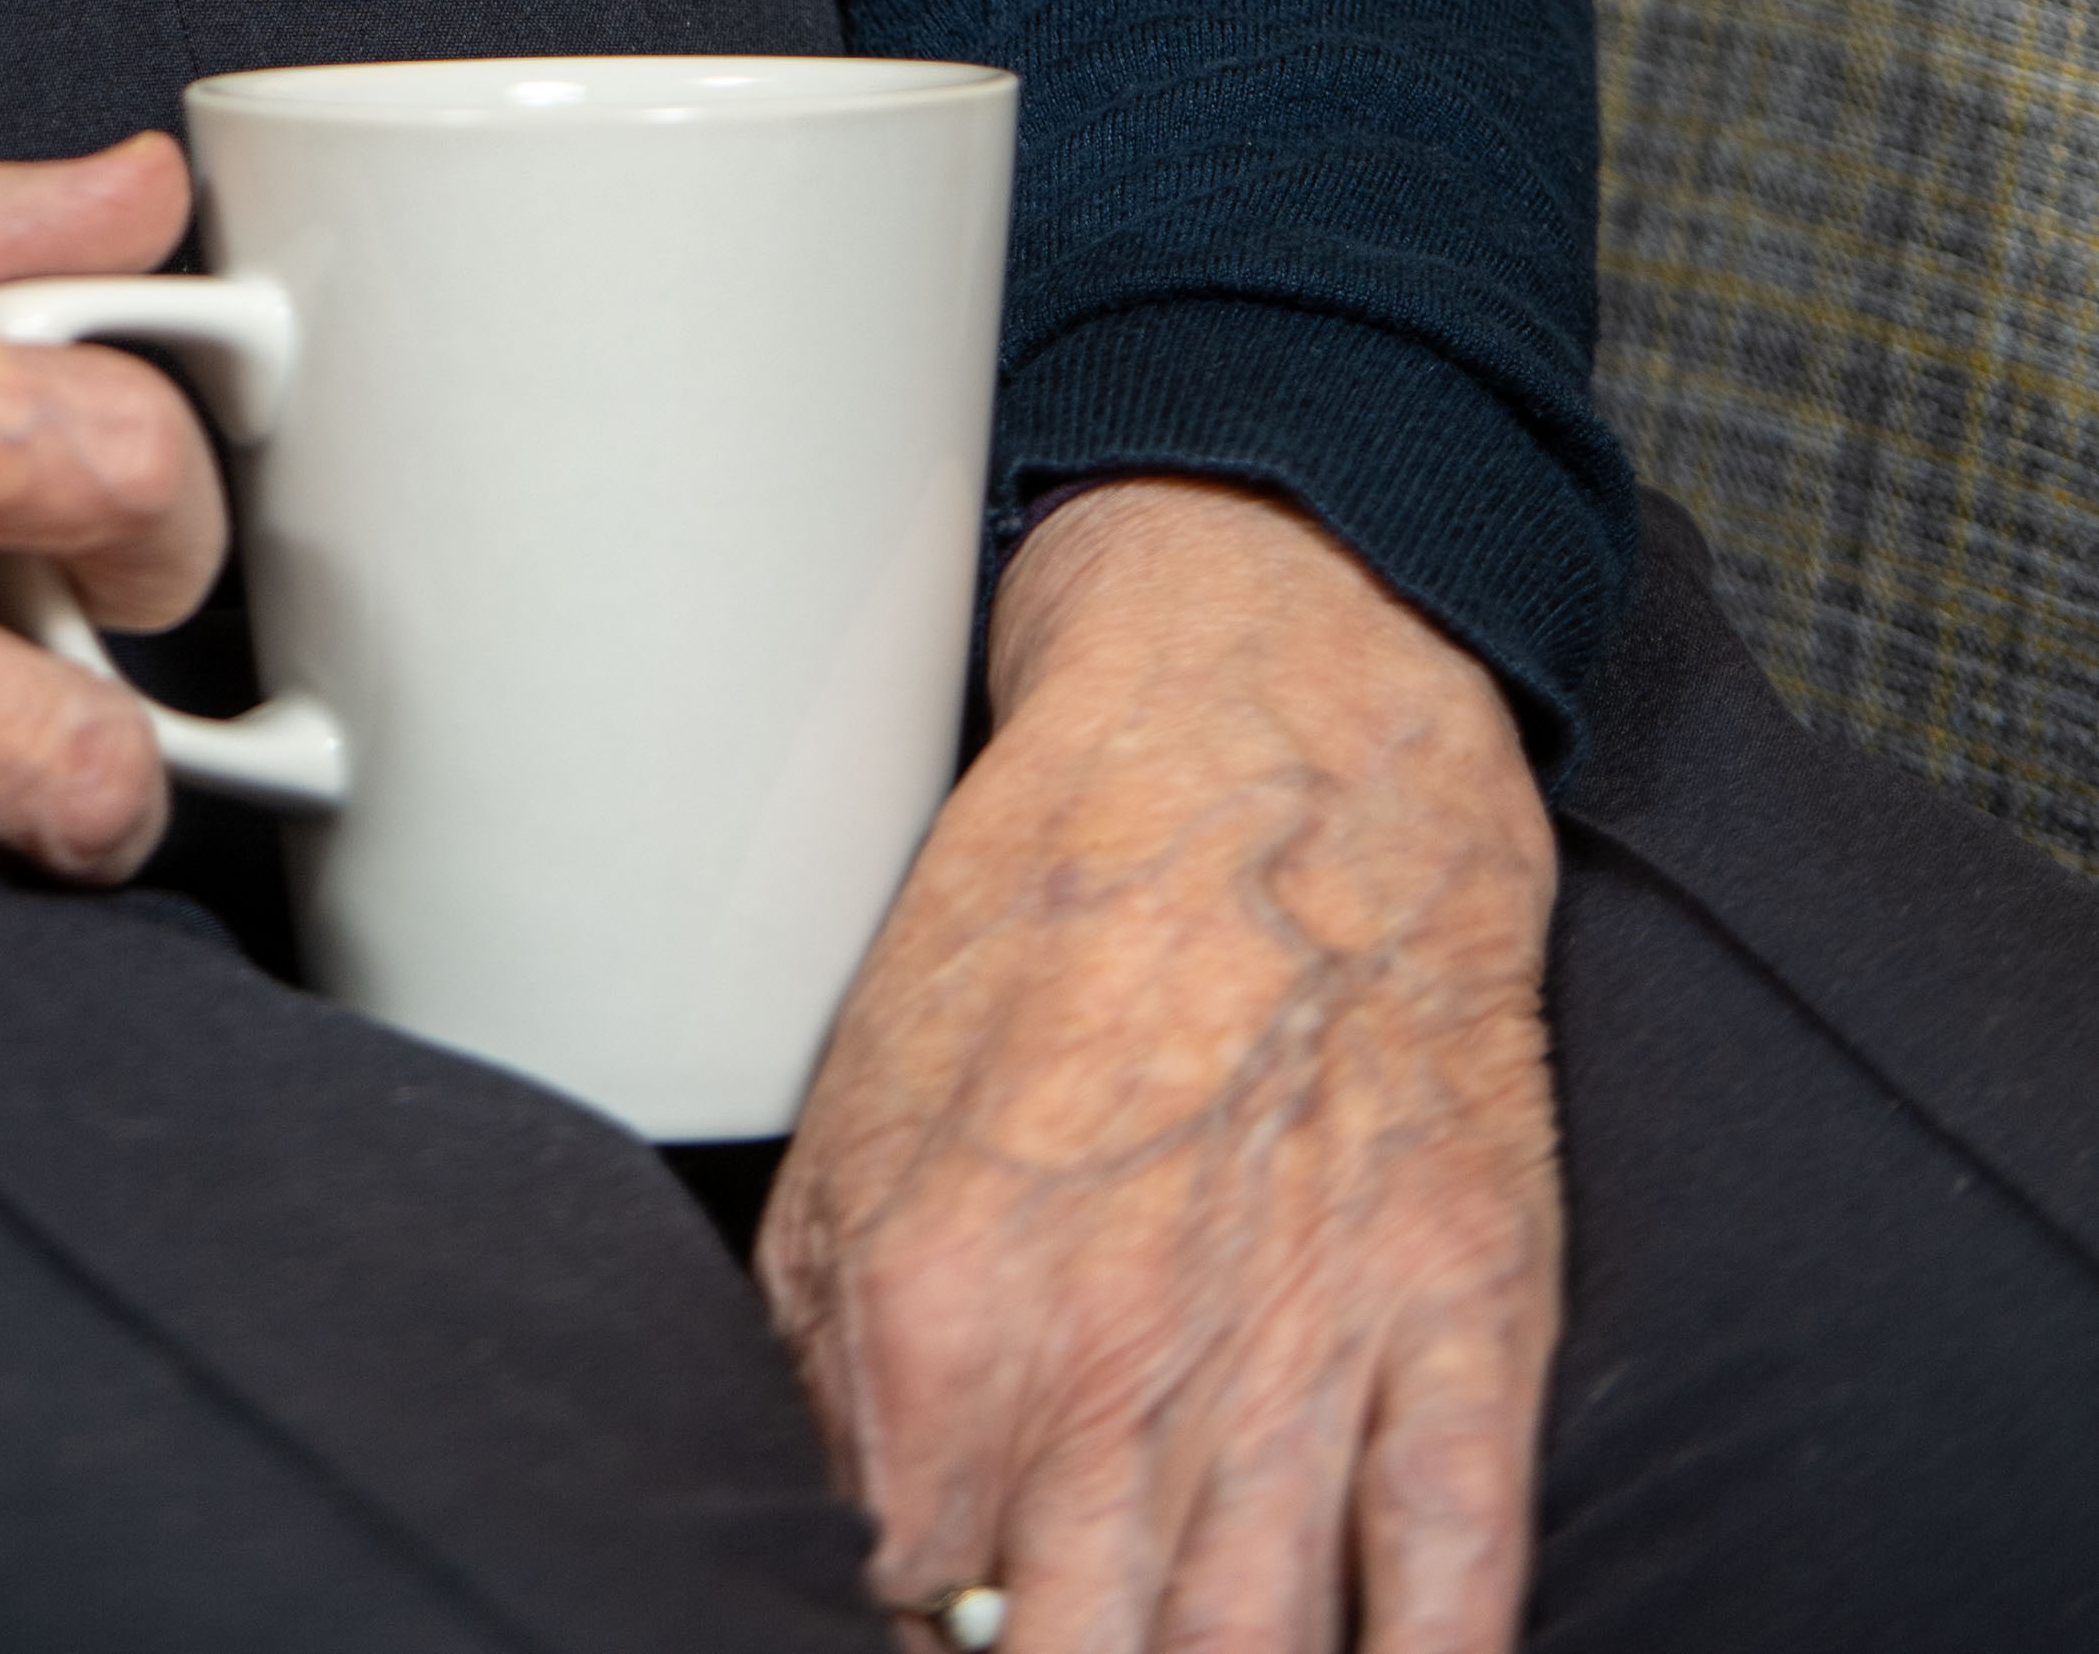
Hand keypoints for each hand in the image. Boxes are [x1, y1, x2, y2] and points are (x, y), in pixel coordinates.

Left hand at [758, 477, 1560, 1652]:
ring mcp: (1302, 1365)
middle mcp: (1115, 1368)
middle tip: (1064, 1627)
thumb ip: (832, 1352)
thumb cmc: (1057, 912)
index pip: (902, 1607)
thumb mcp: (862, 1108)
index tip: (945, 1615)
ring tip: (1184, 1646)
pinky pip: (1454, 1600)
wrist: (1267, 733)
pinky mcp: (1464, 1332)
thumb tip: (857, 1542)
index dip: (919, 1629)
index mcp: (936, 1313)